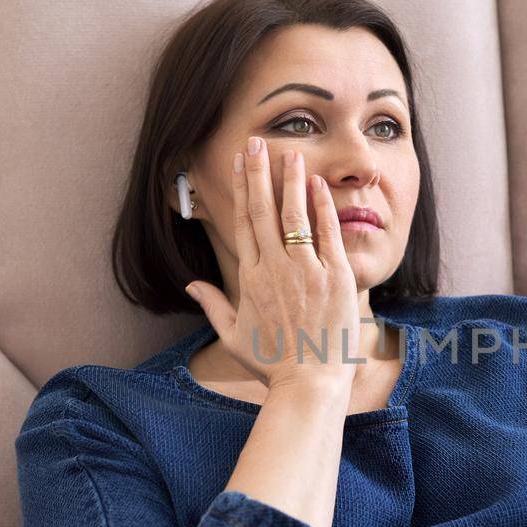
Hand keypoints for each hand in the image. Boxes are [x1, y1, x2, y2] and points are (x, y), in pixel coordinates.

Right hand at [183, 136, 360, 392]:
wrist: (308, 384)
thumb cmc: (272, 365)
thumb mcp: (233, 336)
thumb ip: (211, 305)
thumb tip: (191, 284)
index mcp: (250, 279)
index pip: (243, 223)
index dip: (241, 189)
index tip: (240, 163)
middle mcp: (274, 268)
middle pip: (263, 211)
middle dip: (259, 173)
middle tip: (258, 142)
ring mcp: (306, 271)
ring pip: (295, 215)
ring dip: (291, 181)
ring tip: (292, 152)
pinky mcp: (335, 278)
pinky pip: (326, 234)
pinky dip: (321, 207)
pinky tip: (317, 184)